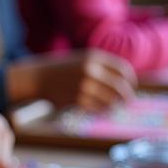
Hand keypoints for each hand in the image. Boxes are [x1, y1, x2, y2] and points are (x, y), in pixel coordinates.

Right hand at [10, 50, 135, 110]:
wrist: (37, 78)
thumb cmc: (62, 70)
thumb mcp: (82, 60)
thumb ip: (102, 67)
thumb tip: (126, 83)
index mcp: (93, 57)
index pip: (123, 70)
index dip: (130, 80)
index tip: (130, 86)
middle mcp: (90, 70)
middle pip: (120, 87)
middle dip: (127, 96)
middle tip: (128, 101)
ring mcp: (83, 85)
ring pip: (110, 100)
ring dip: (114, 105)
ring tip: (113, 106)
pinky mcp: (77, 99)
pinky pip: (98, 108)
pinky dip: (102, 110)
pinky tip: (100, 109)